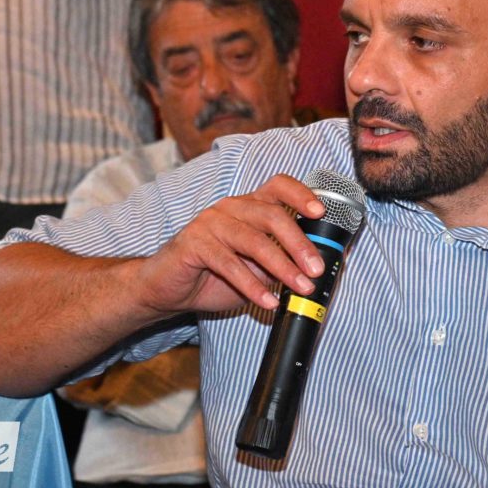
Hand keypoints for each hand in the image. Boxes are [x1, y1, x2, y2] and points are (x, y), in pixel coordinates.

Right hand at [139, 174, 327, 315]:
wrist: (167, 287)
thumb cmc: (213, 274)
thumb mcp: (255, 267)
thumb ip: (280, 262)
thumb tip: (313, 270)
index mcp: (248, 206)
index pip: (278, 186)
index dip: (301, 195)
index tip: (320, 212)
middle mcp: (231, 208)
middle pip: (272, 215)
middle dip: (299, 244)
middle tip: (316, 269)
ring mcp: (211, 223)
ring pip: (254, 241)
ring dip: (282, 267)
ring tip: (300, 288)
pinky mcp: (195, 243)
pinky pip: (229, 264)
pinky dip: (252, 286)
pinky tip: (267, 301)